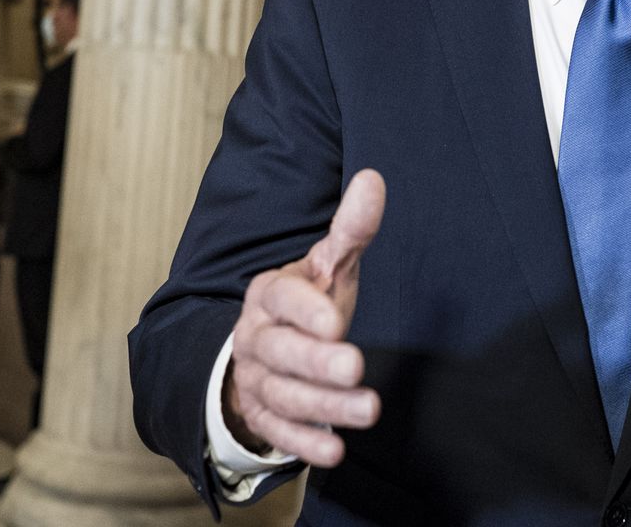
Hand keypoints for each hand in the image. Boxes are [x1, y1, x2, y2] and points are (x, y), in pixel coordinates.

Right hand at [223, 169, 385, 466]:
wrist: (265, 350)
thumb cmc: (308, 303)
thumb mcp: (329, 266)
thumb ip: (351, 229)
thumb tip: (374, 179)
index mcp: (269, 295)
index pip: (280, 300)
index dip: (304, 311)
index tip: (335, 321)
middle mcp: (256, 338)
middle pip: (281, 352)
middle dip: (316, 363)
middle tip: (355, 367)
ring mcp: (256, 379)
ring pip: (284, 396)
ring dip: (325, 407)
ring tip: (369, 410)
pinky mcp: (263, 416)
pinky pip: (278, 433)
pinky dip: (303, 444)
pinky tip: (334, 451)